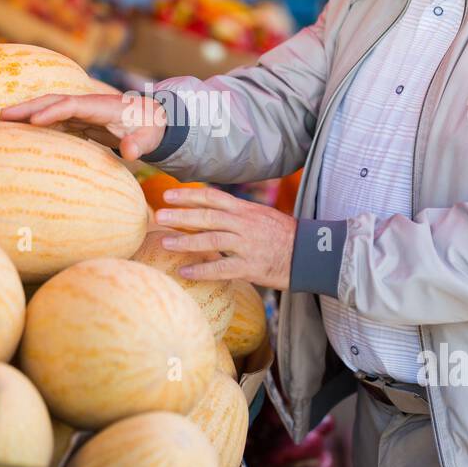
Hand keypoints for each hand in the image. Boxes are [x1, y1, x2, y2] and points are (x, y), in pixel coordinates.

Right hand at [0, 93, 166, 160]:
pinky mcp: (79, 121)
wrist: (153, 120)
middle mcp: (87, 105)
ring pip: (49, 109)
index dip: (53, 112)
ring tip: (2, 122)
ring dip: (27, 115)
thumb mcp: (149, 137)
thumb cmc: (150, 128)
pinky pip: (54, 121)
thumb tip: (130, 152)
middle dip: (28, 107)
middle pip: (53, 101)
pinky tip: (20, 133)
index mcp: (101, 106)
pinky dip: (37, 124)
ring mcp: (81, 112)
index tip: (34, 122)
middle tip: (2, 115)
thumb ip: (140, 144)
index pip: (72, 105)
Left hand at [155, 187, 296, 290]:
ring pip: (211, 240)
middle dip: (181, 215)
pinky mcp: (250, 267)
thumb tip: (211, 207)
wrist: (309, 254)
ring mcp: (247, 245)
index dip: (190, 195)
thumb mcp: (261, 215)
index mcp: (245, 210)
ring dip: (185, 241)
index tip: (169, 195)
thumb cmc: (283, 235)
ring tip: (165, 242)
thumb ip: (237, 212)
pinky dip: (202, 270)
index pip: (213, 196)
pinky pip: (221, 268)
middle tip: (158, 215)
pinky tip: (185, 271)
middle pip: (207, 216)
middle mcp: (244, 224)